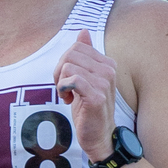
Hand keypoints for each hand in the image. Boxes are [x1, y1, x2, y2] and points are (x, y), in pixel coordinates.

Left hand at [53, 30, 116, 161]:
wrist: (99, 136)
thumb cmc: (90, 108)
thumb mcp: (86, 78)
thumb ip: (85, 55)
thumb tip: (83, 31)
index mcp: (107, 63)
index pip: (76, 47)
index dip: (64, 63)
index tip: (67, 81)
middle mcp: (108, 70)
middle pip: (70, 55)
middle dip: (59, 72)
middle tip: (64, 89)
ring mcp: (104, 83)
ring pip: (68, 67)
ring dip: (60, 83)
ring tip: (67, 96)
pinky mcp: (97, 97)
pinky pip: (72, 80)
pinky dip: (64, 90)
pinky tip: (68, 100)